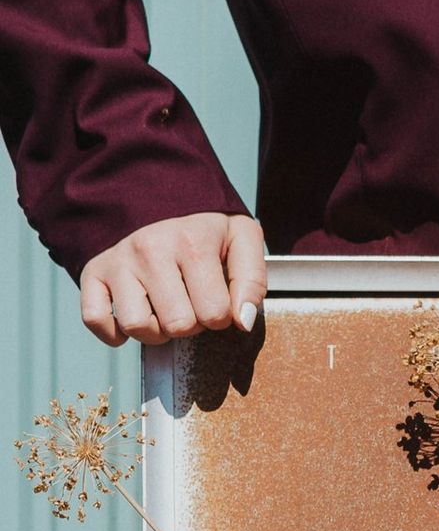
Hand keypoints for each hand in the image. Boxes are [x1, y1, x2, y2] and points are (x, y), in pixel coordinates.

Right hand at [77, 212, 267, 346]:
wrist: (156, 198)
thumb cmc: (204, 229)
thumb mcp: (242, 240)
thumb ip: (252, 281)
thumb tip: (243, 322)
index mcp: (191, 243)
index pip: (215, 314)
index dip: (221, 316)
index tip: (216, 297)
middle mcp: (150, 251)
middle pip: (178, 326)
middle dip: (192, 324)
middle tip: (191, 302)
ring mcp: (118, 262)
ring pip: (138, 327)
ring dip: (156, 330)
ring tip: (165, 309)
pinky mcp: (93, 273)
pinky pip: (95, 319)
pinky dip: (114, 332)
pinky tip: (135, 319)